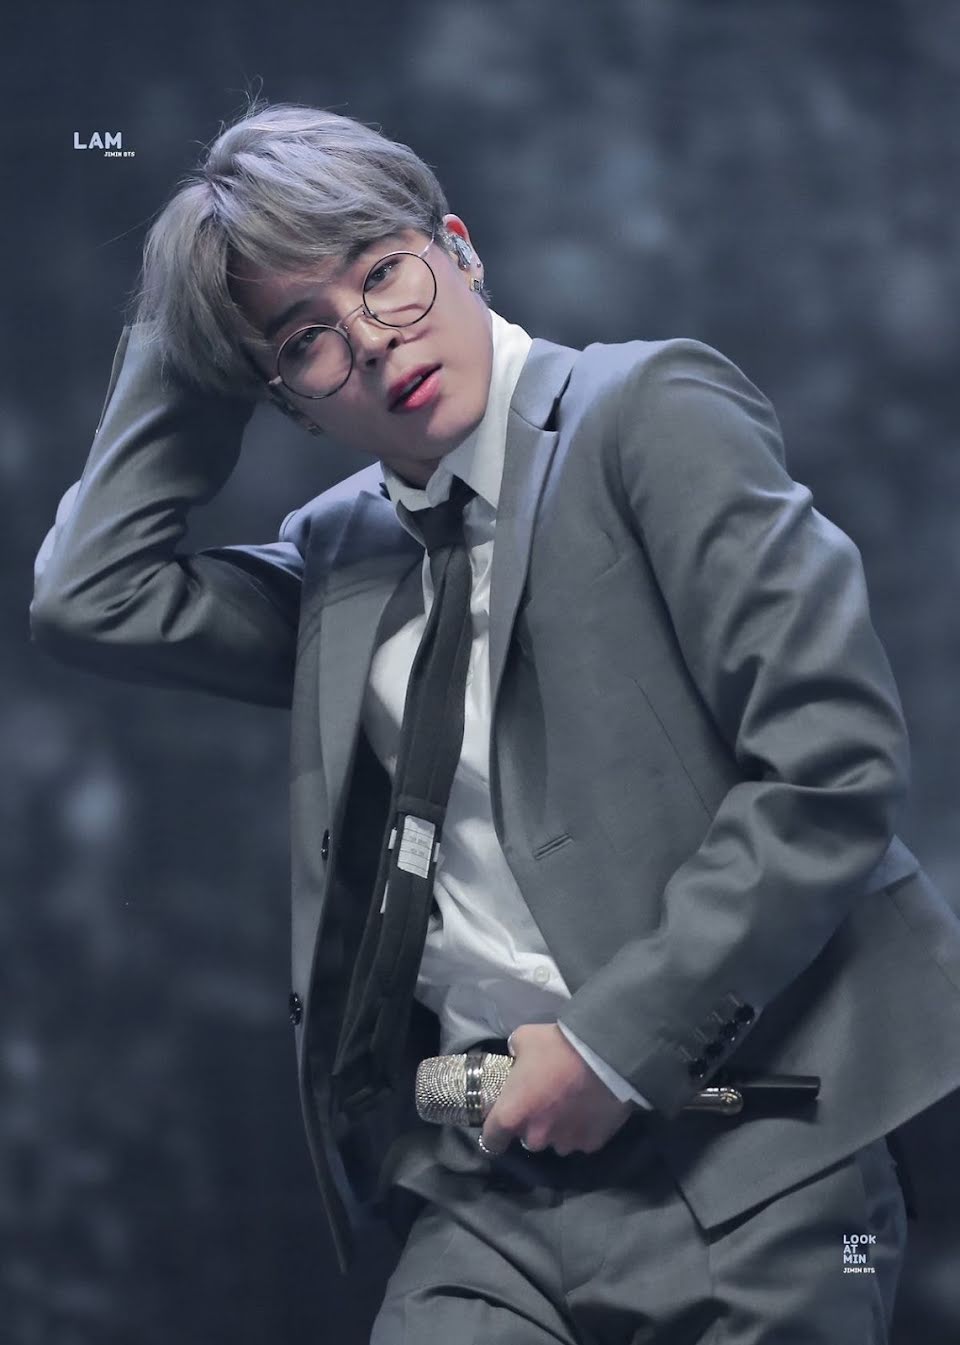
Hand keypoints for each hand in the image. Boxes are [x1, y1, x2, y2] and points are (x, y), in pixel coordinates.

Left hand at [479, 1023, 636, 1157]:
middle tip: (544, 1102)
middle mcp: (535, 1137)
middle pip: (527, 1139)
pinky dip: (582, 1129)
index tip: (502, 1124)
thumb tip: (517, 1057)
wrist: (605, 1054)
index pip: (492, 1140)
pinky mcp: (591, 1144)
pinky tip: (588, 1109)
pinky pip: (580, 1140)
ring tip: (570, 1105)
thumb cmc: (557, 1047)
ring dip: (558, 1128)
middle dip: (533, 1124)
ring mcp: (565, 1143)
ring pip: (555, 1141)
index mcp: (511, 1115)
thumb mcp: (524, 1039)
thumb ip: (515, 1053)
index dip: (495, 1133)